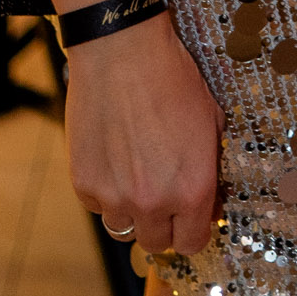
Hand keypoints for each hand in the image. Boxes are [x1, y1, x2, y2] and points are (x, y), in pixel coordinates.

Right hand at [65, 13, 221, 255]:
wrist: (124, 52)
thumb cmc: (173, 80)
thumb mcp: (212, 121)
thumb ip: (211, 168)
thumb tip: (210, 199)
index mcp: (192, 191)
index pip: (193, 243)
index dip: (193, 229)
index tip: (190, 216)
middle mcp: (153, 203)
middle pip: (156, 242)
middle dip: (163, 223)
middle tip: (162, 194)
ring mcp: (115, 197)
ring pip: (123, 227)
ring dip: (131, 210)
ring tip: (135, 172)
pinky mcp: (84, 184)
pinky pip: (97, 204)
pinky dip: (105, 190)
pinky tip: (112, 156)